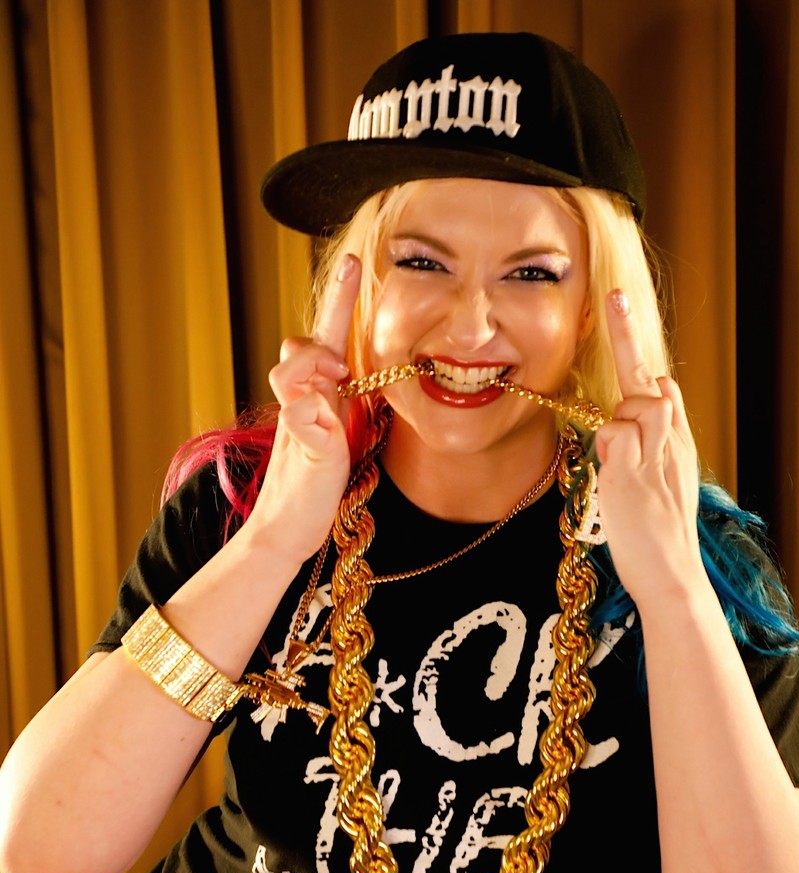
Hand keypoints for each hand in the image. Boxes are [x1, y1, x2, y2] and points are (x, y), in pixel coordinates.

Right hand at [247, 254, 361, 561]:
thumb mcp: (328, 432)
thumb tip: (335, 371)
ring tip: (326, 407)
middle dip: (325, 334)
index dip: (338, 299)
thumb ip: (330, 400)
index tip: (354, 260)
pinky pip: (302, 411)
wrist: (287, 528)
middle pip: (303, 342)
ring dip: (313, 373)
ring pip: (294, 368)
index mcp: (318, 395)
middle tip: (336, 369)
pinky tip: (320, 435)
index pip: (325, 337)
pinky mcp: (304, 445)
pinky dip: (311, 417)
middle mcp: (303, 400)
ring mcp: (299, 420)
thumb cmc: (312, 483)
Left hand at [594, 289, 704, 609]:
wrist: (672, 576)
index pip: (662, 387)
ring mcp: (658, 456)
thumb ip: (641, 452)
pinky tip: (615, 473)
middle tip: (615, 296)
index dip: (639, 349)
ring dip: (619, 419)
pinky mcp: (637, 473)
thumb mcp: (655, 488)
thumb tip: (621, 425)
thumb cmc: (656, 539)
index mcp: (677, 446)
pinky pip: (616, 433)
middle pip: (650, 382)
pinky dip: (609, 446)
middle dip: (629, 335)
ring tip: (619, 462)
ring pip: (637, 402)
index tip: (619, 304)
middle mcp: (673, 443)